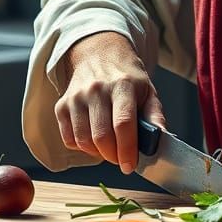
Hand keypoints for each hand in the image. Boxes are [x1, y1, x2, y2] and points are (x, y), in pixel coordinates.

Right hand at [54, 31, 165, 173]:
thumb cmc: (127, 78)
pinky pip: (69, 139)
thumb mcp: (148, 91)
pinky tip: (94, 139)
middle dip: (113, 156)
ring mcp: (76, 97)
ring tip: (110, 148)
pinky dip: (83, 148)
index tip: (130, 166)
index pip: (123, 123)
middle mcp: (96, 89)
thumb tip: (159, 139)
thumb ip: (155, 116)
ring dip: (98, 154)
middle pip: (102, 136)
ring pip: (84, 141)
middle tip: (122, 158)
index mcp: (123, 85)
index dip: (127, 149)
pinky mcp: (62, 105)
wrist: (99, 55)